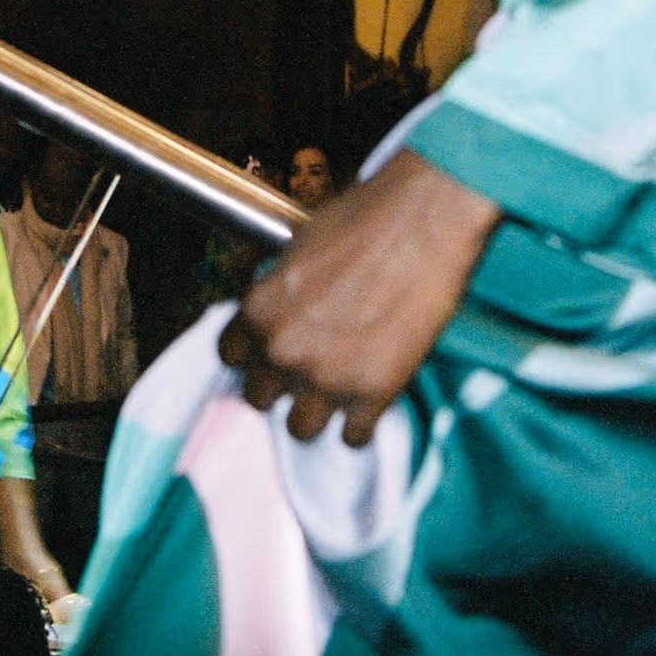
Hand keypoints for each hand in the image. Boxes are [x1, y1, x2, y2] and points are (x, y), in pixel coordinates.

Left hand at [220, 151, 498, 444]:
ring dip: (317, 413)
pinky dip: (361, 426)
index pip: (229, 357)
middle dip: (282, 387)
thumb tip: (280, 310)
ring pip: (301, 429)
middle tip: (309, 371)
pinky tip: (369, 404)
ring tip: (337, 395)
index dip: (253, 356)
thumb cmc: (367, 218)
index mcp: (259, 311)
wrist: (426, 220)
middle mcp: (283, 350)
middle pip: (259, 399)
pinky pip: (353, 437)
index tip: (269, 355)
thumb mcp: (299, 246)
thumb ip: (279, 292)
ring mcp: (326, 378)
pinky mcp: (372, 394)